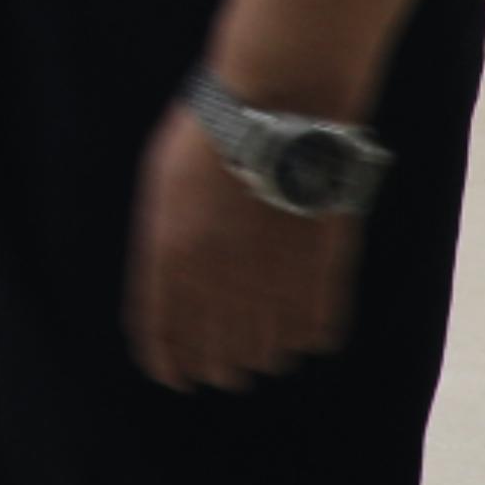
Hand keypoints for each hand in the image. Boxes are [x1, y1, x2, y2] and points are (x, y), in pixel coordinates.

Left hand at [130, 101, 364, 391]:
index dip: (166, 362)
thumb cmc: (211, 138)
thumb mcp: (161, 190)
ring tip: (258, 356)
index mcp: (169, 257)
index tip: (172, 378)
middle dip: (214, 369)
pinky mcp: (323, 271)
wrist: (280, 107)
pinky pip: (316, 331)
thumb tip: (170, 289)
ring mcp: (274, 277)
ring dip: (259, 358)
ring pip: (267, 353)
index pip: (161, 333)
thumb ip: (163, 245)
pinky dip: (306, 338)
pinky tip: (299, 334)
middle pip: (215, 355)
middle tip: (218, 374)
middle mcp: (219, 278)